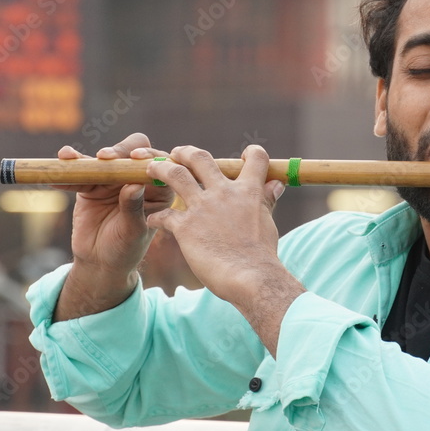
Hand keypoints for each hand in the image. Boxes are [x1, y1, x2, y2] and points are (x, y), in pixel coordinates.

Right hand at [52, 134, 173, 320]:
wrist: (100, 262)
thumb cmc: (126, 249)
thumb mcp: (133, 232)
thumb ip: (134, 208)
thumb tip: (134, 184)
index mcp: (159, 189)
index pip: (158, 163)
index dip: (148, 156)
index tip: (135, 157)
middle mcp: (137, 179)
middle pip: (131, 151)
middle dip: (119, 150)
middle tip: (105, 157)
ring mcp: (113, 180)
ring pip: (102, 159)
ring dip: (87, 157)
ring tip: (72, 159)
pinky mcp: (91, 185)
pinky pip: (79, 172)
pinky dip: (68, 170)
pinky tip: (58, 173)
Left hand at [145, 145, 304, 354]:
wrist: (251, 278)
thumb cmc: (262, 255)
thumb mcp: (267, 222)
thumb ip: (267, 200)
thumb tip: (278, 183)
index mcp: (248, 191)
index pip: (255, 159)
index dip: (251, 153)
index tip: (244, 155)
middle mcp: (224, 193)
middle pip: (200, 158)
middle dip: (185, 152)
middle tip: (177, 154)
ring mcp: (202, 208)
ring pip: (174, 174)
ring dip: (160, 169)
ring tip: (151, 170)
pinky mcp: (185, 227)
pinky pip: (163, 215)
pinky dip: (156, 217)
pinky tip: (153, 221)